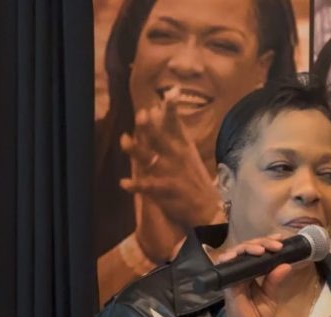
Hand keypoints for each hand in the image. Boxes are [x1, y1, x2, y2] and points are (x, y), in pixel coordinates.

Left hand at [121, 88, 223, 262]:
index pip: (176, 124)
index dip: (172, 109)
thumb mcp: (189, 153)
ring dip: (136, 150)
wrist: (207, 208)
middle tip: (142, 114)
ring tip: (124, 141)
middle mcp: (176, 157)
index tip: (171, 93)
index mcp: (182, 147)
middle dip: (151, 127)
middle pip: (161, 139)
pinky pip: (147, 187)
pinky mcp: (165, 191)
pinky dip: (135, 185)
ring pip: (150, 159)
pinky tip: (123, 183)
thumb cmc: (194, 178)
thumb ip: (176, 133)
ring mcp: (170, 174)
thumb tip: (162, 110)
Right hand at [214, 235, 290, 316]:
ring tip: (263, 249)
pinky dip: (234, 257)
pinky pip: (228, 266)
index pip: (257, 252)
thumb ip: (275, 280)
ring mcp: (232, 276)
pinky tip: (245, 253)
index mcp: (251, 273)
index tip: (280, 239)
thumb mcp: (271, 297)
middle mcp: (240, 271)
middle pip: (247, 248)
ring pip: (237, 252)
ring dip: (250, 247)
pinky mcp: (228, 284)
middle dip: (262, 242)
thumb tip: (286, 264)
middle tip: (276, 244)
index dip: (266, 242)